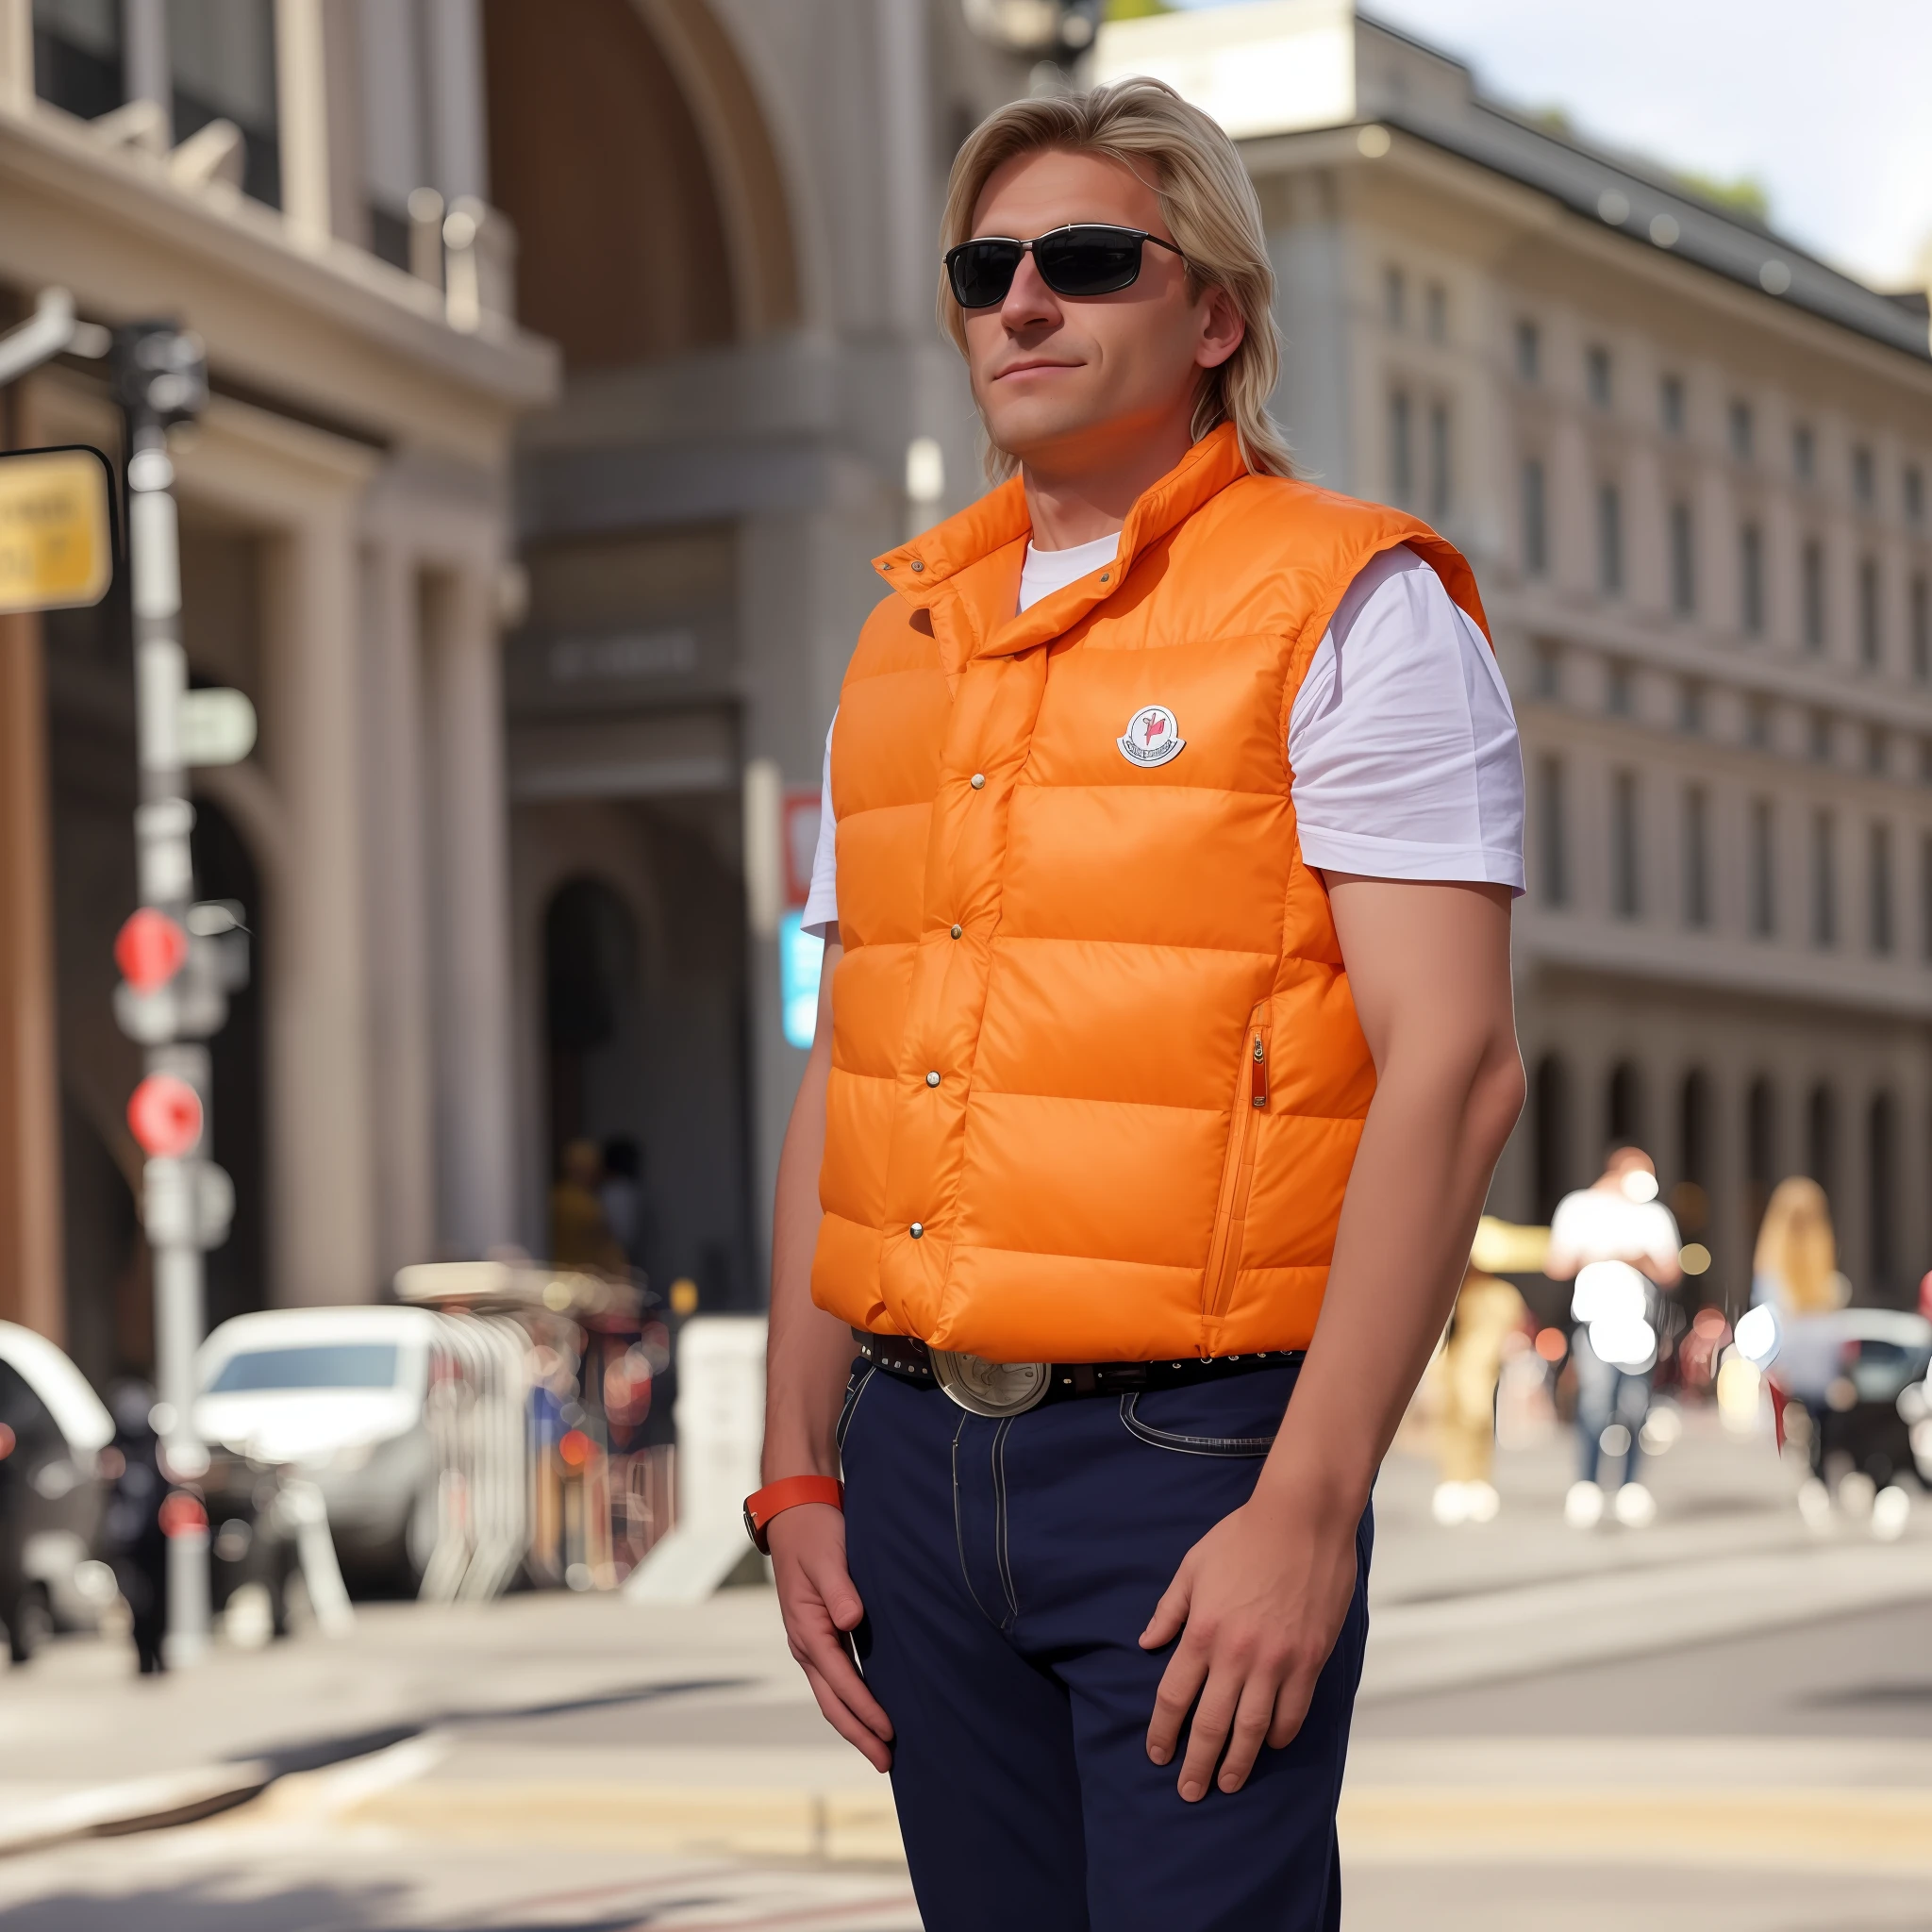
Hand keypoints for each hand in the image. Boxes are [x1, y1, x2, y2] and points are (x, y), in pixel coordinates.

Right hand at [768, 1502, 893, 1771]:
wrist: (796, 1513)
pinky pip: (836, 1678)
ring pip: (832, 1694)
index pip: (841, 1680)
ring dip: (855, 1723)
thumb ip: (840, 1589)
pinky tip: (870, 1709)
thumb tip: (852, 1621)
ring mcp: (811, 1642)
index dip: (865, 1709)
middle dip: (858, 1734)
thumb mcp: (828, 1556)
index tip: (889, 1732)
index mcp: (807, 1629)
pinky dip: (852, 1700)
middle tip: (887, 1763)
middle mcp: (806, 1643)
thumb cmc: (815, 1532)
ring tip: (881, 1749)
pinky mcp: (821, 1633)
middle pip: (833, 1701)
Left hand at [1138, 1492, 1357, 1801]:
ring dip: (1238, 1762)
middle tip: (1190, 1791)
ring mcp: (1276, 1660)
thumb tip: (1146, 1642)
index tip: (1158, 1755)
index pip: (1173, 1696)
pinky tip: (1270, 1744)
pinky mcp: (1309, 1659)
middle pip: (1211, 1724)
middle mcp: (1236, 1653)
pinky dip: (1280, 1734)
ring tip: (1229, 1783)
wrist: (1301, 1520)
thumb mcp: (1194, 1565)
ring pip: (1252, 1728)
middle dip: (1198, 1764)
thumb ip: (1170, 1609)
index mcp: (1202, 1630)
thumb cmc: (1244, 1536)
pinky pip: (1293, 1711)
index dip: (1163, 1731)